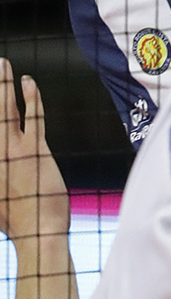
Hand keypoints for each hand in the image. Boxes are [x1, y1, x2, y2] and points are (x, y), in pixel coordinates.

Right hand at [0, 61, 67, 243]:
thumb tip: (4, 156)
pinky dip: (31, 98)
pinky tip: (28, 82)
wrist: (38, 234)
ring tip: (4, 64)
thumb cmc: (18, 222)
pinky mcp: (35, 150)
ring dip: (5, 85)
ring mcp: (14, 151)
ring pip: (7, 110)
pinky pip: (33, 117)